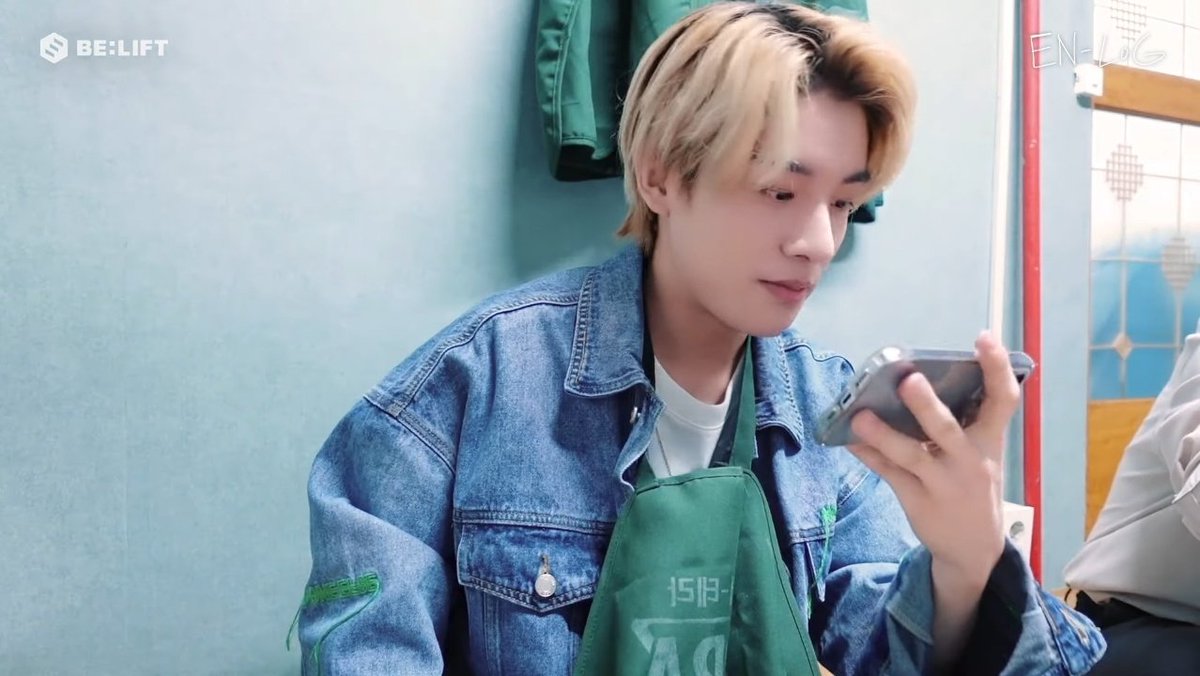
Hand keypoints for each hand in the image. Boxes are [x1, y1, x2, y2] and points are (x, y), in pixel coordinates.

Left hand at [847, 331, 1018, 584]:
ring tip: (859, 415)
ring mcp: (942, 484)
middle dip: (927, 406)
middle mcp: (969, 462)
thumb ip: (963, 422)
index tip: (984, 338)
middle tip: (909, 379)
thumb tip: (924, 376)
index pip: (1002, 401)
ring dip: (883, 435)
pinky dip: (868, 455)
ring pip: (911, 456)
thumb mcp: (980, 454)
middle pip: (947, 430)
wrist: (974, 549)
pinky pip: (888, 474)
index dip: (995, 368)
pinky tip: (847, 439)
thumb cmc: (972, 484)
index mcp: (990, 442)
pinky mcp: (917, 501)